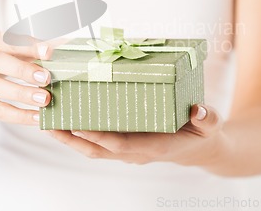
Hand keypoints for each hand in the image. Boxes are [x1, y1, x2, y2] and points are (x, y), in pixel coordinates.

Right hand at [0, 33, 51, 124]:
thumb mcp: (1, 50)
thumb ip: (28, 50)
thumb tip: (62, 48)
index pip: (10, 40)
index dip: (30, 45)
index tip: (49, 50)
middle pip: (0, 62)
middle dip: (24, 69)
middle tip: (46, 76)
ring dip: (23, 93)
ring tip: (45, 99)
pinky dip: (19, 115)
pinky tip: (37, 118)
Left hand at [47, 105, 226, 165]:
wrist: (201, 148)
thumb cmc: (202, 133)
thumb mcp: (210, 125)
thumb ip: (207, 118)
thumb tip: (199, 110)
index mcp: (155, 146)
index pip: (121, 145)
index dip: (99, 137)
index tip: (77, 127)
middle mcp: (137, 151)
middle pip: (98, 150)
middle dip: (72, 139)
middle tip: (49, 124)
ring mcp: (130, 150)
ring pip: (94, 148)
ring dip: (71, 138)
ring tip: (49, 123)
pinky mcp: (126, 145)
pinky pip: (99, 143)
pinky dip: (81, 135)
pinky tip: (68, 122)